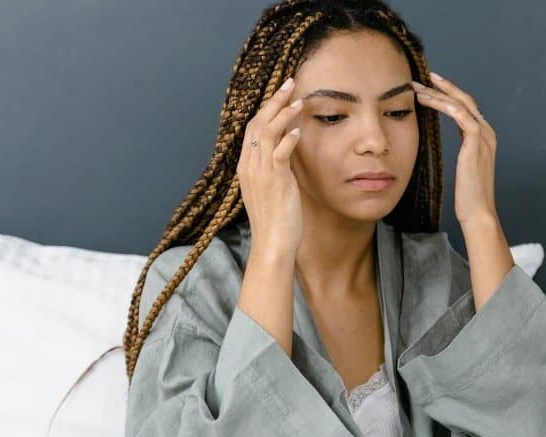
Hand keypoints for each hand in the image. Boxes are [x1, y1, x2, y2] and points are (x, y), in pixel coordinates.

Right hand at [237, 76, 304, 254]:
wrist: (272, 244)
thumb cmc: (276, 220)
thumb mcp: (272, 189)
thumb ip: (276, 167)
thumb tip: (287, 148)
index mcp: (246, 167)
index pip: (253, 128)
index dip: (267, 108)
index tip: (282, 94)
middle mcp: (249, 166)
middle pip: (258, 124)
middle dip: (274, 101)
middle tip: (290, 83)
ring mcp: (260, 173)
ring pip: (267, 133)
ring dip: (283, 114)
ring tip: (299, 100)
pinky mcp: (275, 181)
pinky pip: (279, 153)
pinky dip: (288, 139)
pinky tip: (299, 130)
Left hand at [411, 72, 498, 226]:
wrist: (478, 212)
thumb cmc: (468, 196)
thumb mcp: (464, 168)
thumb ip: (462, 151)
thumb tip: (447, 143)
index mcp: (483, 137)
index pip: (465, 107)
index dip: (447, 94)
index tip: (428, 86)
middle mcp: (486, 133)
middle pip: (464, 100)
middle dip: (442, 87)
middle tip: (420, 79)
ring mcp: (484, 137)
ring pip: (461, 104)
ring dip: (438, 94)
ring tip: (418, 89)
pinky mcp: (476, 143)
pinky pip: (462, 116)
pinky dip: (445, 105)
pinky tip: (429, 101)